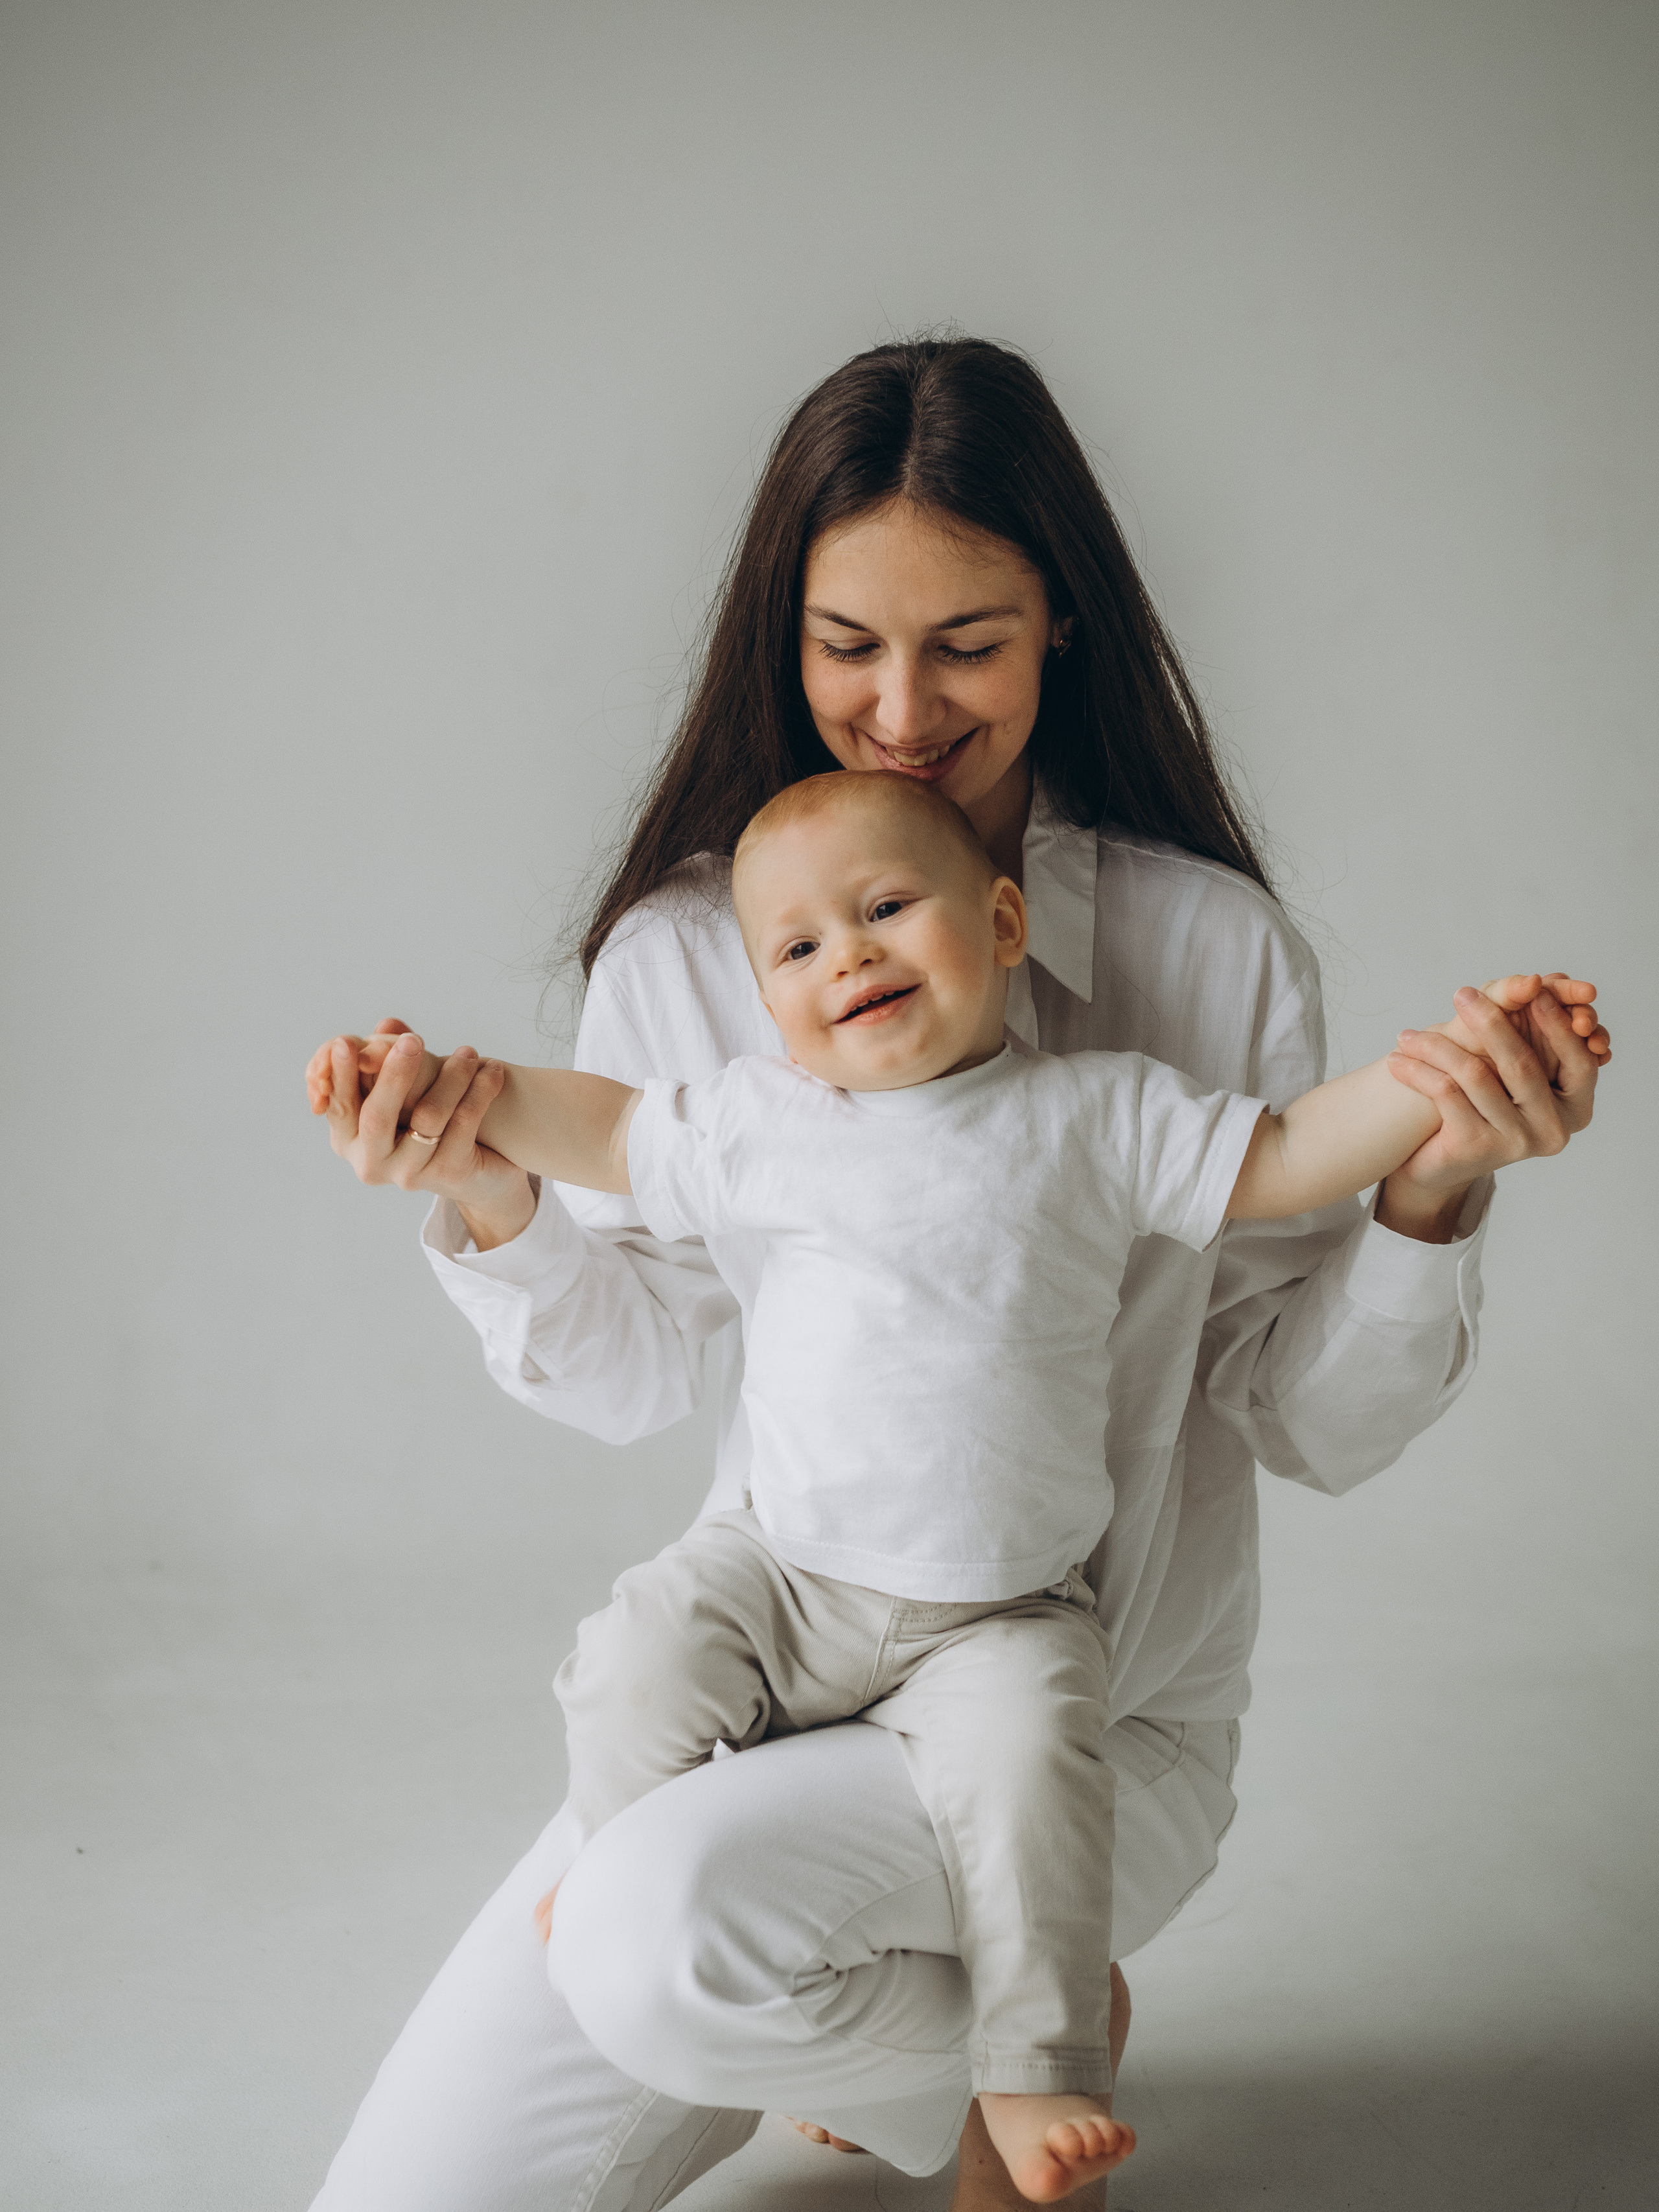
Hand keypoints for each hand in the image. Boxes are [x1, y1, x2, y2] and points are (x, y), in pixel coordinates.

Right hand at [304, 1017, 536, 1247]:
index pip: (339, 1104)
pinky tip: (493, 1071)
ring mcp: (409, 1174)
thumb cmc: (432, 1120)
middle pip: (376, 1117)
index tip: (347, 1042)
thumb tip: (387, 1025)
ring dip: (452, 1077)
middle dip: (393, 1074)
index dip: (340, 1073)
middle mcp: (371, 1162)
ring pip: (428, 1117)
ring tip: (469, 1053)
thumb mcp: (407, 1086)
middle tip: (413, 1040)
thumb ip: (390, 1055)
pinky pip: (463, 1124)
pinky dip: (480, 1091)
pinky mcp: (449, 1175)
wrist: (481, 1172)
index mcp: (348, 1139)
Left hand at [1377, 973, 1609, 1239]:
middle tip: (1462, 993)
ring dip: (1436, 1046)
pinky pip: (1446, 1093)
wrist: (1440, 1165)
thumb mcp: (1508, 1074)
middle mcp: (1553, 1128)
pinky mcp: (1478, 1148)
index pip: (1578, 1060)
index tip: (1531, 987)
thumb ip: (1528, 1034)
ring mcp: (1517, 1142)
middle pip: (1521, 1064)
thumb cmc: (1481, 1108)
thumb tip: (1532, 980)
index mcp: (1574, 1107)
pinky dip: (1418, 1071)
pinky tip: (1397, 1061)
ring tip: (1407, 1035)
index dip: (1556, 1024)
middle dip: (1490, 1021)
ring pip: (1476, 1075)